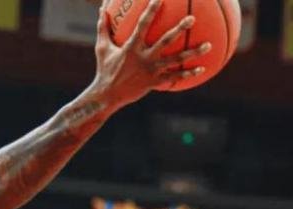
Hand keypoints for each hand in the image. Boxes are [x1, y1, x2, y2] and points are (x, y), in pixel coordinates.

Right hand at [92, 0, 211, 107]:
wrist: (107, 96)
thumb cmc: (104, 69)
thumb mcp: (102, 48)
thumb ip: (103, 28)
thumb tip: (102, 9)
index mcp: (131, 47)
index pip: (143, 25)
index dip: (151, 10)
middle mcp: (144, 58)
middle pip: (165, 41)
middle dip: (179, 29)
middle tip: (192, 18)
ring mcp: (151, 71)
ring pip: (176, 60)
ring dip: (193, 53)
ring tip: (208, 45)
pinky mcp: (154, 82)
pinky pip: (174, 77)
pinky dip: (188, 73)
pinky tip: (201, 68)